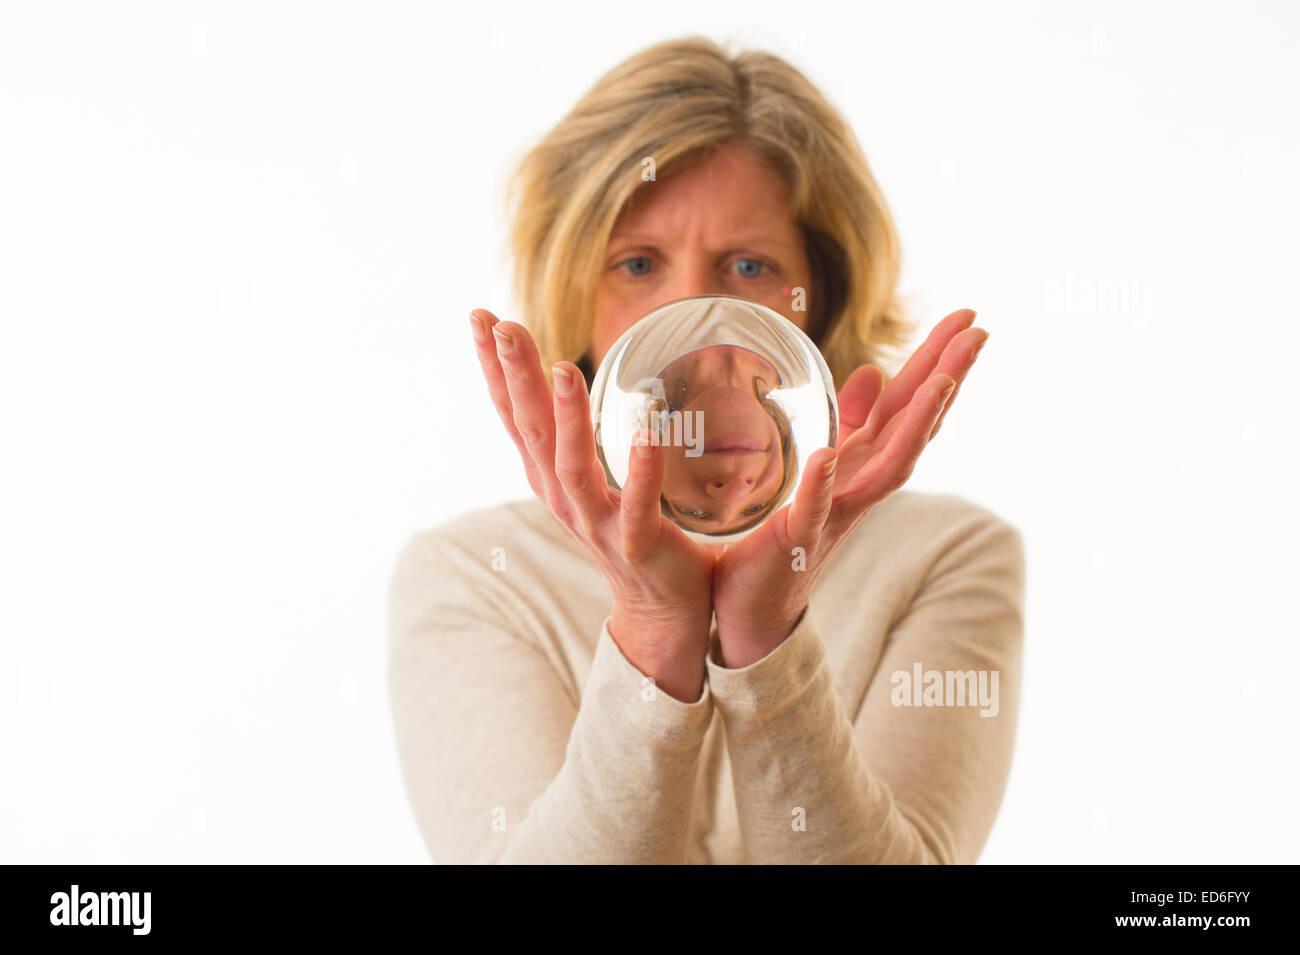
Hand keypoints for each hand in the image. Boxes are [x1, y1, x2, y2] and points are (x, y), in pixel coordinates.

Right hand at [469, 308, 718, 700]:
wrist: (661, 609)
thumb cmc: (630, 531)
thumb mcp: (589, 476)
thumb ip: (576, 430)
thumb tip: (562, 371)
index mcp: (550, 477)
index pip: (514, 414)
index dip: (494, 368)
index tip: (480, 317)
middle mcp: (562, 497)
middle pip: (529, 430)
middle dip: (514, 376)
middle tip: (501, 324)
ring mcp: (595, 523)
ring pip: (571, 465)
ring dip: (565, 417)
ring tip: (563, 368)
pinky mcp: (636, 543)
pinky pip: (635, 504)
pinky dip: (639, 469)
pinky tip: (644, 431)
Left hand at [709, 308, 988, 666]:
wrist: (756, 603)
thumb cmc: (785, 530)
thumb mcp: (822, 461)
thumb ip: (848, 421)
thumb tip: (873, 371)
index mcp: (862, 462)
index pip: (908, 405)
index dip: (938, 361)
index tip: (968, 318)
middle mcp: (860, 486)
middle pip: (914, 427)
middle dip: (948, 379)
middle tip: (980, 332)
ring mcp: (836, 513)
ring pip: (888, 468)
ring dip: (915, 427)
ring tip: (941, 383)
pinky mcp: (798, 539)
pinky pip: (813, 509)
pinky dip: (822, 483)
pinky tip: (828, 455)